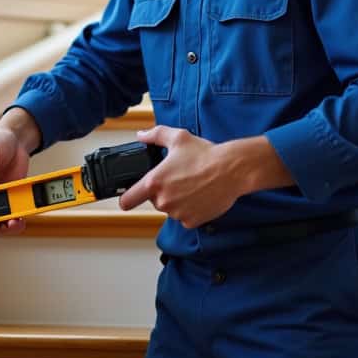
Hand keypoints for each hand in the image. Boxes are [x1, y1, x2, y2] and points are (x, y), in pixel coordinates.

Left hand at [117, 126, 247, 228]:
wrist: (231, 170)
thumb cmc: (205, 154)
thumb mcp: (178, 137)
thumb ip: (155, 135)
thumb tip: (141, 135)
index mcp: (155, 182)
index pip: (128, 200)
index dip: (126, 199)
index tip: (129, 198)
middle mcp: (163, 200)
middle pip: (154, 201)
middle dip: (163, 192)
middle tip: (179, 179)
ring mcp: (177, 213)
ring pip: (171, 209)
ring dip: (177, 201)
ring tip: (192, 185)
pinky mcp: (192, 222)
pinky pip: (185, 217)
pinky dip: (191, 209)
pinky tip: (200, 195)